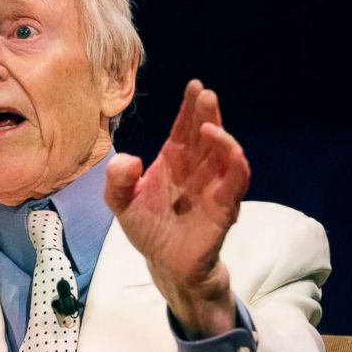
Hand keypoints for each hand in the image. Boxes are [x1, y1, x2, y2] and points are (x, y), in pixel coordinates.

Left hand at [104, 79, 249, 338]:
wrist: (164, 264)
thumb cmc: (148, 228)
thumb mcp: (120, 202)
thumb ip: (116, 180)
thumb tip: (129, 159)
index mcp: (173, 161)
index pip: (184, 129)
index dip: (189, 108)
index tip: (193, 86)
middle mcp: (196, 169)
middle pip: (206, 135)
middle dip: (207, 113)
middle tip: (206, 94)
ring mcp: (212, 186)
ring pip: (224, 155)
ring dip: (221, 137)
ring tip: (210, 125)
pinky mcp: (223, 208)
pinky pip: (235, 183)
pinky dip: (235, 166)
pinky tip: (231, 152)